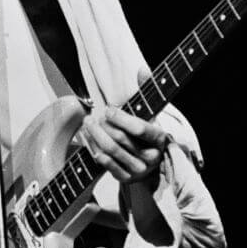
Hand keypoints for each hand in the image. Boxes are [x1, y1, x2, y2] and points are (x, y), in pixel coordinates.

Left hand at [79, 69, 171, 184]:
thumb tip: (142, 68)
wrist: (148, 160)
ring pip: (111, 150)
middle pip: (121, 138)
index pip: (141, 128)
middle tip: (94, 114)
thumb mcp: (149, 111)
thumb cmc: (145, 129)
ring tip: (87, 121)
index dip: (122, 118)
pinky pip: (104, 163)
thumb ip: (146, 89)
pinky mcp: (125, 179)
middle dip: (104, 125)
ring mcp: (138, 170)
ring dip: (95, 135)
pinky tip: (86, 136)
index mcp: (160, 139)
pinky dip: (92, 147)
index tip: (108, 109)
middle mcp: (151, 158)